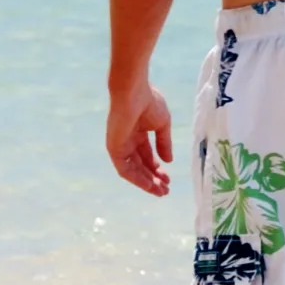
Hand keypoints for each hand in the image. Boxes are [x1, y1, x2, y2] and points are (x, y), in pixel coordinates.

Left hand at [106, 80, 172, 196]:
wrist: (133, 93)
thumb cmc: (149, 103)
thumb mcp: (162, 125)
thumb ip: (164, 143)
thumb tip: (168, 160)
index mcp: (138, 134)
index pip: (147, 156)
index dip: (158, 169)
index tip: (169, 180)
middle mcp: (128, 142)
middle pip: (141, 166)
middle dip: (153, 178)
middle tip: (165, 190)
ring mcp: (120, 146)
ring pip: (133, 170)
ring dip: (146, 182)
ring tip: (160, 192)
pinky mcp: (114, 149)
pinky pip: (124, 169)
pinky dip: (137, 179)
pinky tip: (149, 185)